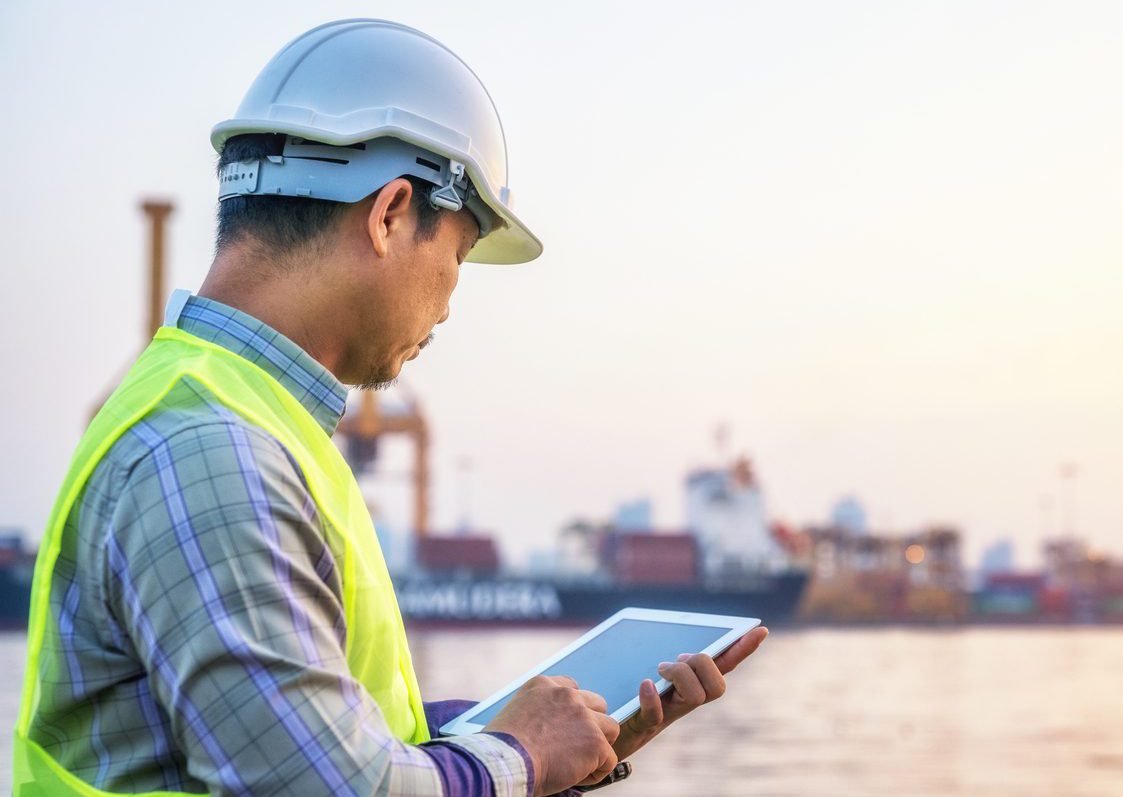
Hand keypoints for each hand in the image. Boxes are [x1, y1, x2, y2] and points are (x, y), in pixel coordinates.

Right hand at [483, 674, 619, 796]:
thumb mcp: (513, 716)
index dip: (572, 710)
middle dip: (591, 724)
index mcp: (543, 685)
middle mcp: (566, 695)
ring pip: (610, 728)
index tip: (564, 728)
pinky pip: (609, 759)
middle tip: (577, 746)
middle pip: (597, 704)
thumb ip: (534, 714)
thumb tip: (542, 732)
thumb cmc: (500, 748)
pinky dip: (597, 772)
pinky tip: (577, 778)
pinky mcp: (595, 742)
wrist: (504, 761)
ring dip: (599, 746)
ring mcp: (584, 717)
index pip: (572, 688)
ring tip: (580, 763)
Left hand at [613, 626, 768, 759]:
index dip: (743, 649)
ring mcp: (669, 714)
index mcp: (692, 684)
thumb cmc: (634, 695)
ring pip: (697, 697)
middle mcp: (687, 701)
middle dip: (703, 664)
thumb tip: (675, 639)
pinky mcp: (646, 726)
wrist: (612, 730)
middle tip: (680, 658)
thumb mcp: (654, 670)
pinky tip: (644, 685)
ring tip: (660, 669)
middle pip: (717, 686)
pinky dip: (652, 698)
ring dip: (680, 676)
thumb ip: (668, 656)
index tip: (760, 629)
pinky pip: (657, 714)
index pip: (725, 666)